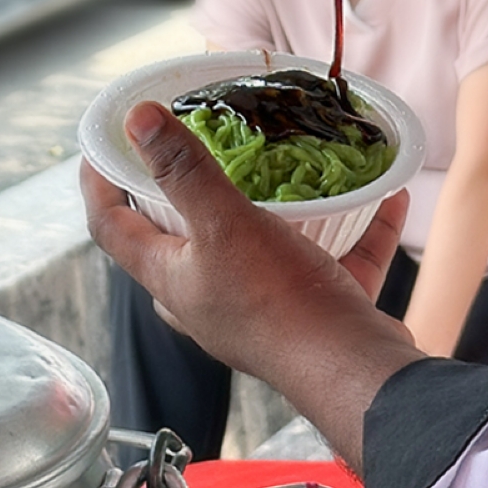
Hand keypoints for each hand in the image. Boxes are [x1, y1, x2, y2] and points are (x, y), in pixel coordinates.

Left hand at [81, 102, 422, 467]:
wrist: (350, 368)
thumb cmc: (278, 300)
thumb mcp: (226, 224)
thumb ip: (184, 171)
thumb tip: (138, 119)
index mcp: (173, 278)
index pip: (112, 229)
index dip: (100, 186)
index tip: (102, 146)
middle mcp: (208, 298)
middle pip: (181, 243)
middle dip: (184, 199)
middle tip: (198, 154)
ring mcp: (261, 308)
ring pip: (259, 251)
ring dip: (277, 210)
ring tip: (292, 170)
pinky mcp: (313, 311)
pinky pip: (334, 258)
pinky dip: (356, 229)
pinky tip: (387, 198)